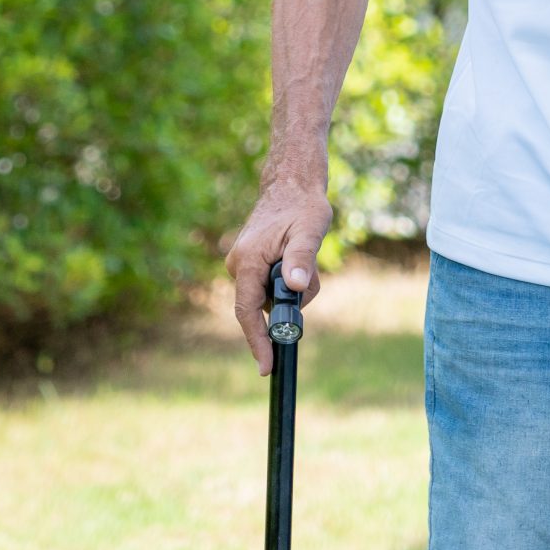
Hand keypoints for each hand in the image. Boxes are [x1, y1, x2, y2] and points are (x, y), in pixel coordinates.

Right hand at [225, 179, 331, 374]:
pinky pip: (270, 286)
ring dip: (294, 290)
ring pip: (271, 296)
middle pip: (264, 306)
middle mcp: (238, 265)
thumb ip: (302, 258)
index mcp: (247, 261)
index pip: (247, 312)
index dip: (257, 341)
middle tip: (310, 277)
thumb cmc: (302, 206)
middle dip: (290, 304)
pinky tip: (301, 261)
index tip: (267, 366)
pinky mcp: (251, 263)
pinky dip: (289, 282)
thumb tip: (296, 287)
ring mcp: (243, 264)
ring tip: (310, 259)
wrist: (291, 183)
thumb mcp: (309, 230)